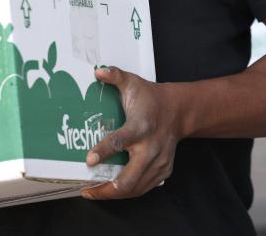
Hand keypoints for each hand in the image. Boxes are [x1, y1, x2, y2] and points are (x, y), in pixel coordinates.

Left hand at [80, 66, 179, 199]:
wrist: (178, 111)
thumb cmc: (150, 98)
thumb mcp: (133, 82)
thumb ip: (115, 76)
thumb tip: (98, 71)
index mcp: (141, 126)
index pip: (120, 141)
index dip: (103, 151)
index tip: (89, 160)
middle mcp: (151, 148)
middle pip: (130, 177)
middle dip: (108, 188)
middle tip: (87, 189)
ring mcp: (159, 162)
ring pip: (136, 188)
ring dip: (114, 194)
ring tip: (94, 192)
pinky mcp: (163, 171)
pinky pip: (143, 188)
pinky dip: (127, 193)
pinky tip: (111, 191)